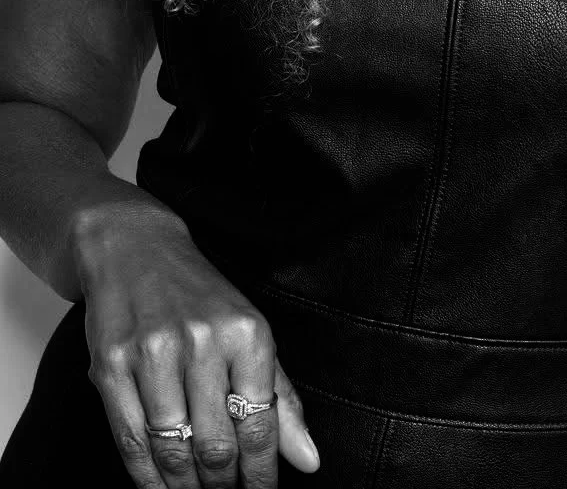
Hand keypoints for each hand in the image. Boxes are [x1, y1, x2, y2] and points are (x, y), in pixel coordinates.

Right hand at [75, 207, 319, 486]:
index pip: (260, 423)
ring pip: (173, 449)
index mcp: (246, 332)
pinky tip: (159, 486)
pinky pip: (131, 440)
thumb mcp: (250, 333)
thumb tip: (309, 461)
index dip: (262, 474)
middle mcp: (202, 340)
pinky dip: (146, 475)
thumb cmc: (200, 297)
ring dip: (185, 487)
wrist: (133, 249)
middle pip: (217, 445)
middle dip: (224, 487)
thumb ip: (280, 399)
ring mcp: (153, 353)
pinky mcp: (111, 366)